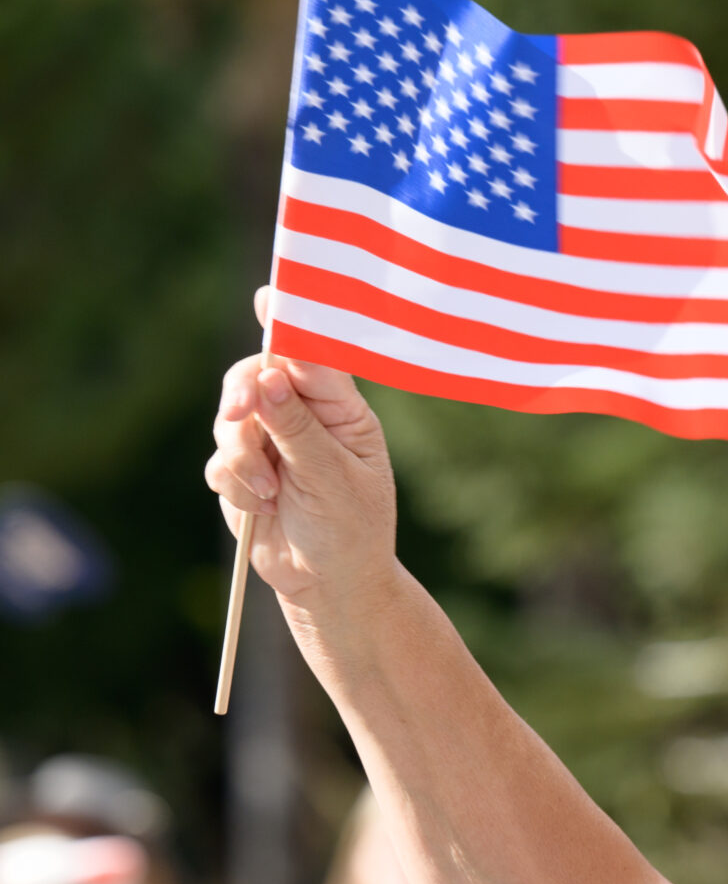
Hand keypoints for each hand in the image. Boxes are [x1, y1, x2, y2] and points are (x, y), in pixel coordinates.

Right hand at [204, 290, 400, 621]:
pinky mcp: (243, 471)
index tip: (268, 298)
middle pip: (256, 377)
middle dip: (244, 396)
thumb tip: (271, 375)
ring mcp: (271, 443)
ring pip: (231, 420)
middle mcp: (305, 418)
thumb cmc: (351, 531)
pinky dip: (236, 486)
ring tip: (272, 493)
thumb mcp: (332, 479)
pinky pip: (219, 461)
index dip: (290, 325)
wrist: (330, 586)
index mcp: (343, 411)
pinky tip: (264, 509)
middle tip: (240, 413)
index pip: (314, 357)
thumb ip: (298, 428)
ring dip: (244, 457)